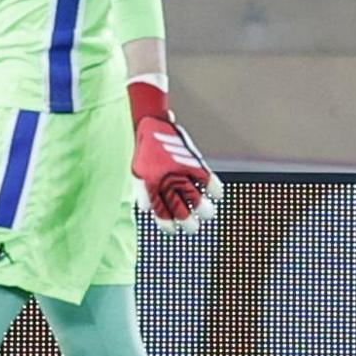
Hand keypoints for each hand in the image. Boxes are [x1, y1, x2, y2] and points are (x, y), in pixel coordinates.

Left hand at [132, 116, 223, 234]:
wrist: (150, 123)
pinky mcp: (194, 163)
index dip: (167, 225)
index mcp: (150, 187)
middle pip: (181, 212)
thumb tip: (146, 209)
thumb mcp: (138, 171)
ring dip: (204, 211)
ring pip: (197, 201)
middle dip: (188, 224)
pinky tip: (217, 195)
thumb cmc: (144, 150)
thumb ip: (144, 191)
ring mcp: (181, 174)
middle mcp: (166, 183)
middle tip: (192, 229)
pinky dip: (215, 190)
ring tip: (207, 214)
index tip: (173, 231)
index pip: (160, 214)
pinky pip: (209, 182)